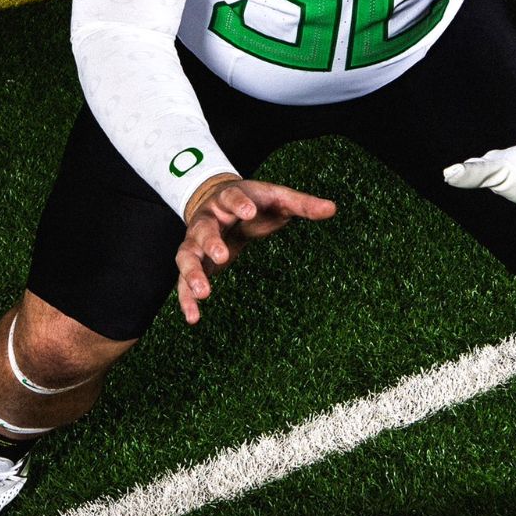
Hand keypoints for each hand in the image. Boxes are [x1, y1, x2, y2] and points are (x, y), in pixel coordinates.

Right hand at [175, 178, 336, 322]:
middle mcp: (207, 219)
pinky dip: (186, 299)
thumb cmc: (253, 201)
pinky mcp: (194, 262)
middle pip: (202, 229)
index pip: (231, 197)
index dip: (238, 204)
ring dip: (192, 274)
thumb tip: (332, 209)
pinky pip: (183, 281)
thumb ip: (301, 203)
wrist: (217, 200)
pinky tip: (193, 318)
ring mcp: (196, 242)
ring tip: (203, 294)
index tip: (249, 212)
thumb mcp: (276, 197)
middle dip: (211, 242)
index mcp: (228, 198)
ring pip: (186, 256)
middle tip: (223, 256)